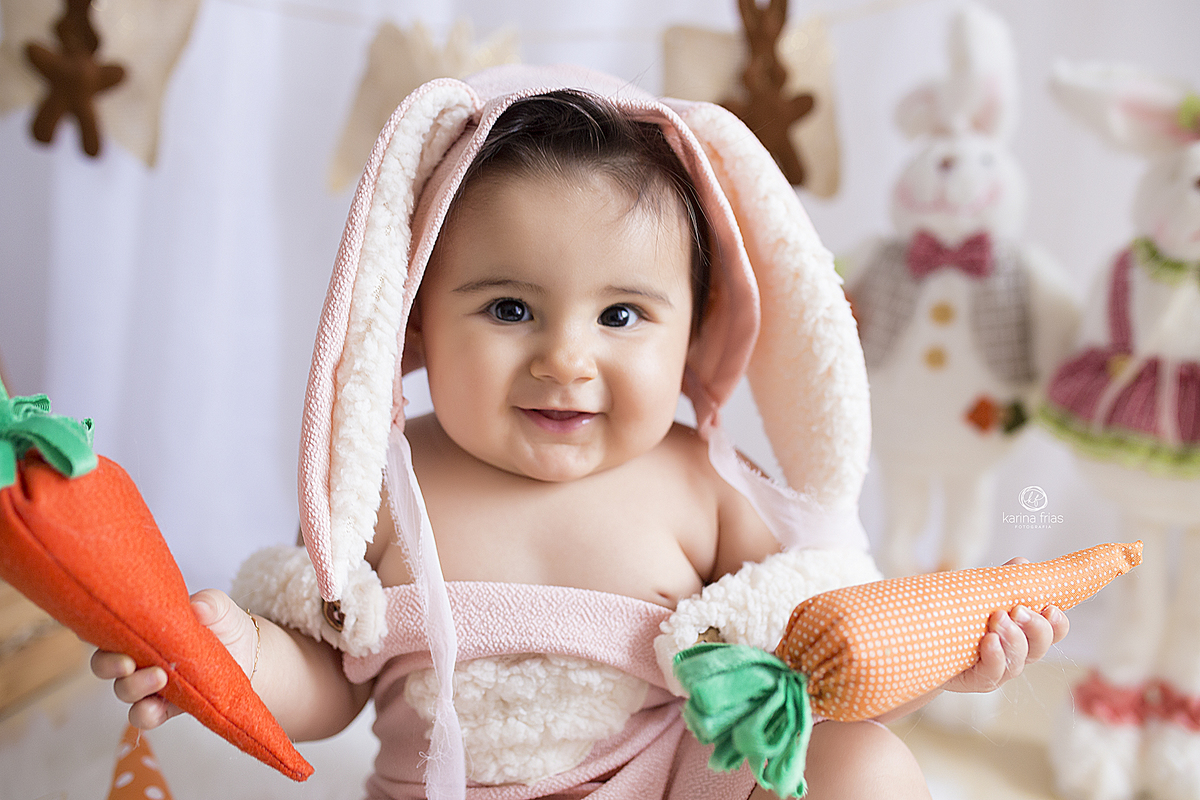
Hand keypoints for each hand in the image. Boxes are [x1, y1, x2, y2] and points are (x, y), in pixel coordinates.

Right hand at [90, 588, 258, 728]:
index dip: (100, 633)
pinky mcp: (166, 705)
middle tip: (129, 663)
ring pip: (124, 691)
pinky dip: (145, 714)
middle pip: (105, 664)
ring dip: (134, 688)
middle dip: (109, 665)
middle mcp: (138, 657)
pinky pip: (144, 715)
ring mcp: (150, 683)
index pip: (107, 630)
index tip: (114, 632)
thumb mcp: (219, 606)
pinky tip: (156, 709)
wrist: (247, 653)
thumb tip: (197, 608)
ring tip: (160, 678)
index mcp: (142, 628)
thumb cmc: (223, 624)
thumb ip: (209, 602)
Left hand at [942, 558, 1069, 693]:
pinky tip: (989, 641)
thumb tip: (1022, 563)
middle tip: (1018, 610)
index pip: (1054, 631)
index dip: (1058, 622)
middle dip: (1035, 628)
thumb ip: (1003, 583)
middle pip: (1040, 646)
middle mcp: (1018, 653)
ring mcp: (1000, 670)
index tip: (1051, 608)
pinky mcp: (978, 680)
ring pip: (1017, 661)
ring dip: (1012, 639)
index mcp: (1025, 632)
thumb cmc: (961, 617)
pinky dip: (994, 657)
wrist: (928, 645)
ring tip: (998, 619)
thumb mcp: (982, 596)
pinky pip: (992, 674)